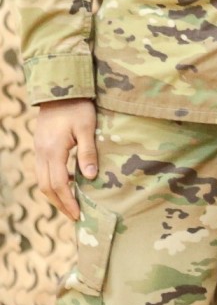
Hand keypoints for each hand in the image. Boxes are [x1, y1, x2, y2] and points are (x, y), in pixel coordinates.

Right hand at [33, 99, 97, 220]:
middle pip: (47, 186)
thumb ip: (87, 153)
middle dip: (60, 203)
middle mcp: (42, 154)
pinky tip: (66, 183)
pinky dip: (52, 182)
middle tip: (74, 215)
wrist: (59, 89)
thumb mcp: (87, 128)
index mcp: (53, 151)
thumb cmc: (77, 107)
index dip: (68, 201)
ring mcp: (39, 150)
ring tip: (69, 204)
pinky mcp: (40, 146)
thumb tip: (90, 177)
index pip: (59, 184)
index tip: (77, 214)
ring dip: (55, 194)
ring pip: (42, 180)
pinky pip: (42, 171)